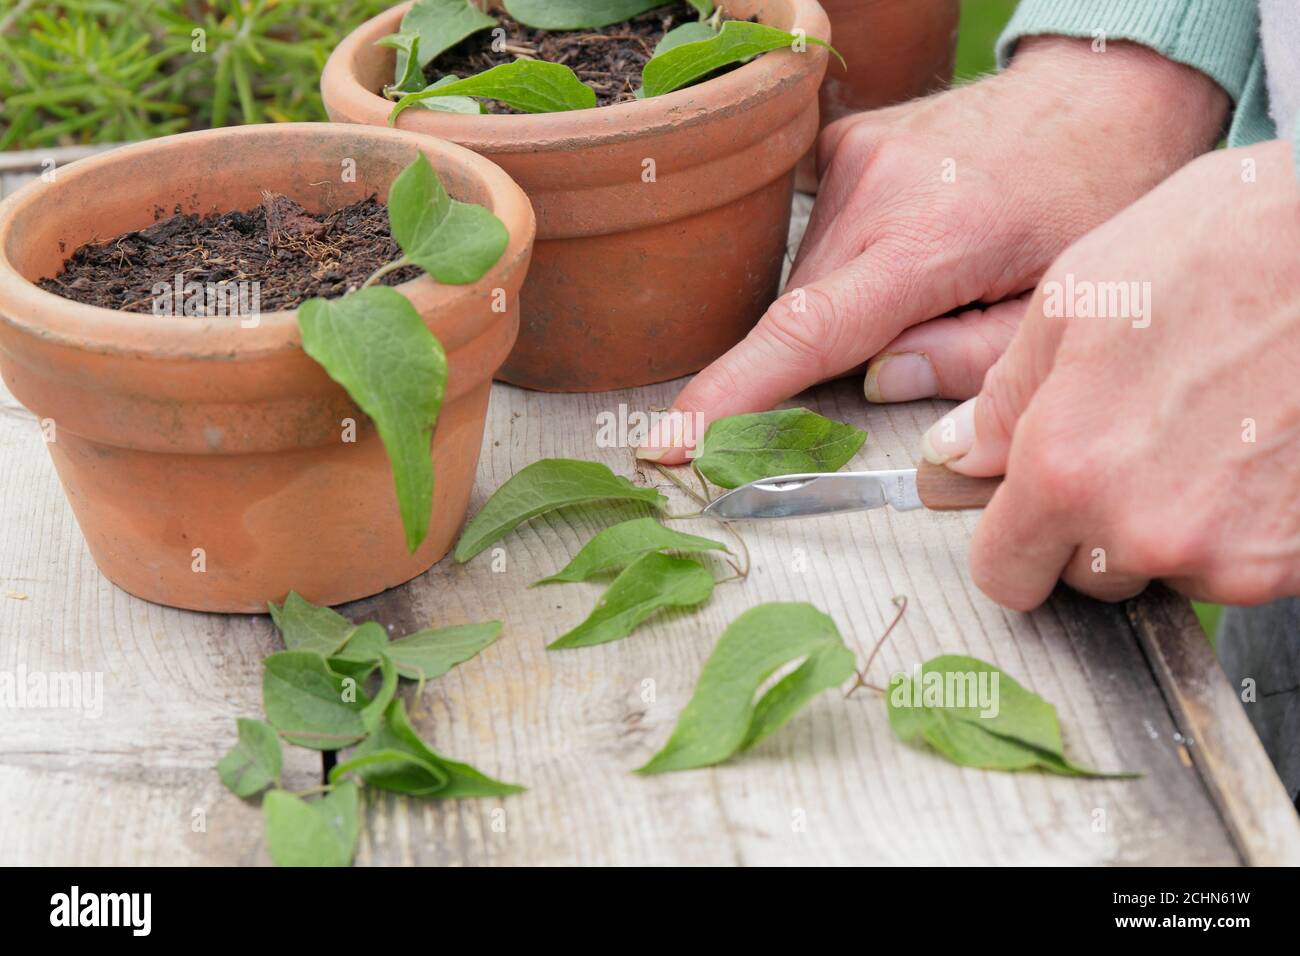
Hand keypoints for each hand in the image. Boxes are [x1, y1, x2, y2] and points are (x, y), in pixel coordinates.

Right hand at [640, 37, 1227, 461]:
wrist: (1102, 91)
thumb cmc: (1097, 200)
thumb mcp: (1061, 305)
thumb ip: (970, 363)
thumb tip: (876, 383)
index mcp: (935, 239)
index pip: (805, 331)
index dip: (728, 394)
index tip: (666, 441)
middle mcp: (875, 189)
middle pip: (804, 317)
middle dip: (837, 358)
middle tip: (925, 338)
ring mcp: (852, 158)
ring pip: (807, 281)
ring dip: (846, 310)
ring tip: (936, 280)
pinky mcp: (843, 143)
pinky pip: (815, 238)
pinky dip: (846, 268)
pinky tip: (908, 249)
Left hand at [922, 141, 1299, 609]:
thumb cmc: (1227, 247)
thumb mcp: (1077, 298)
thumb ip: (1004, 396)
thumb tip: (957, 453)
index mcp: (1068, 470)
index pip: (1004, 573)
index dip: (1009, 544)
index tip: (1023, 518)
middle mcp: (1144, 529)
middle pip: (1085, 576)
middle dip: (1089, 527)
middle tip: (1129, 444)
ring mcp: (1230, 554)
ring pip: (1165, 569)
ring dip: (1167, 524)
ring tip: (1202, 431)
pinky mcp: (1293, 560)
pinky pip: (1236, 564)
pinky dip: (1236, 525)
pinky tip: (1250, 448)